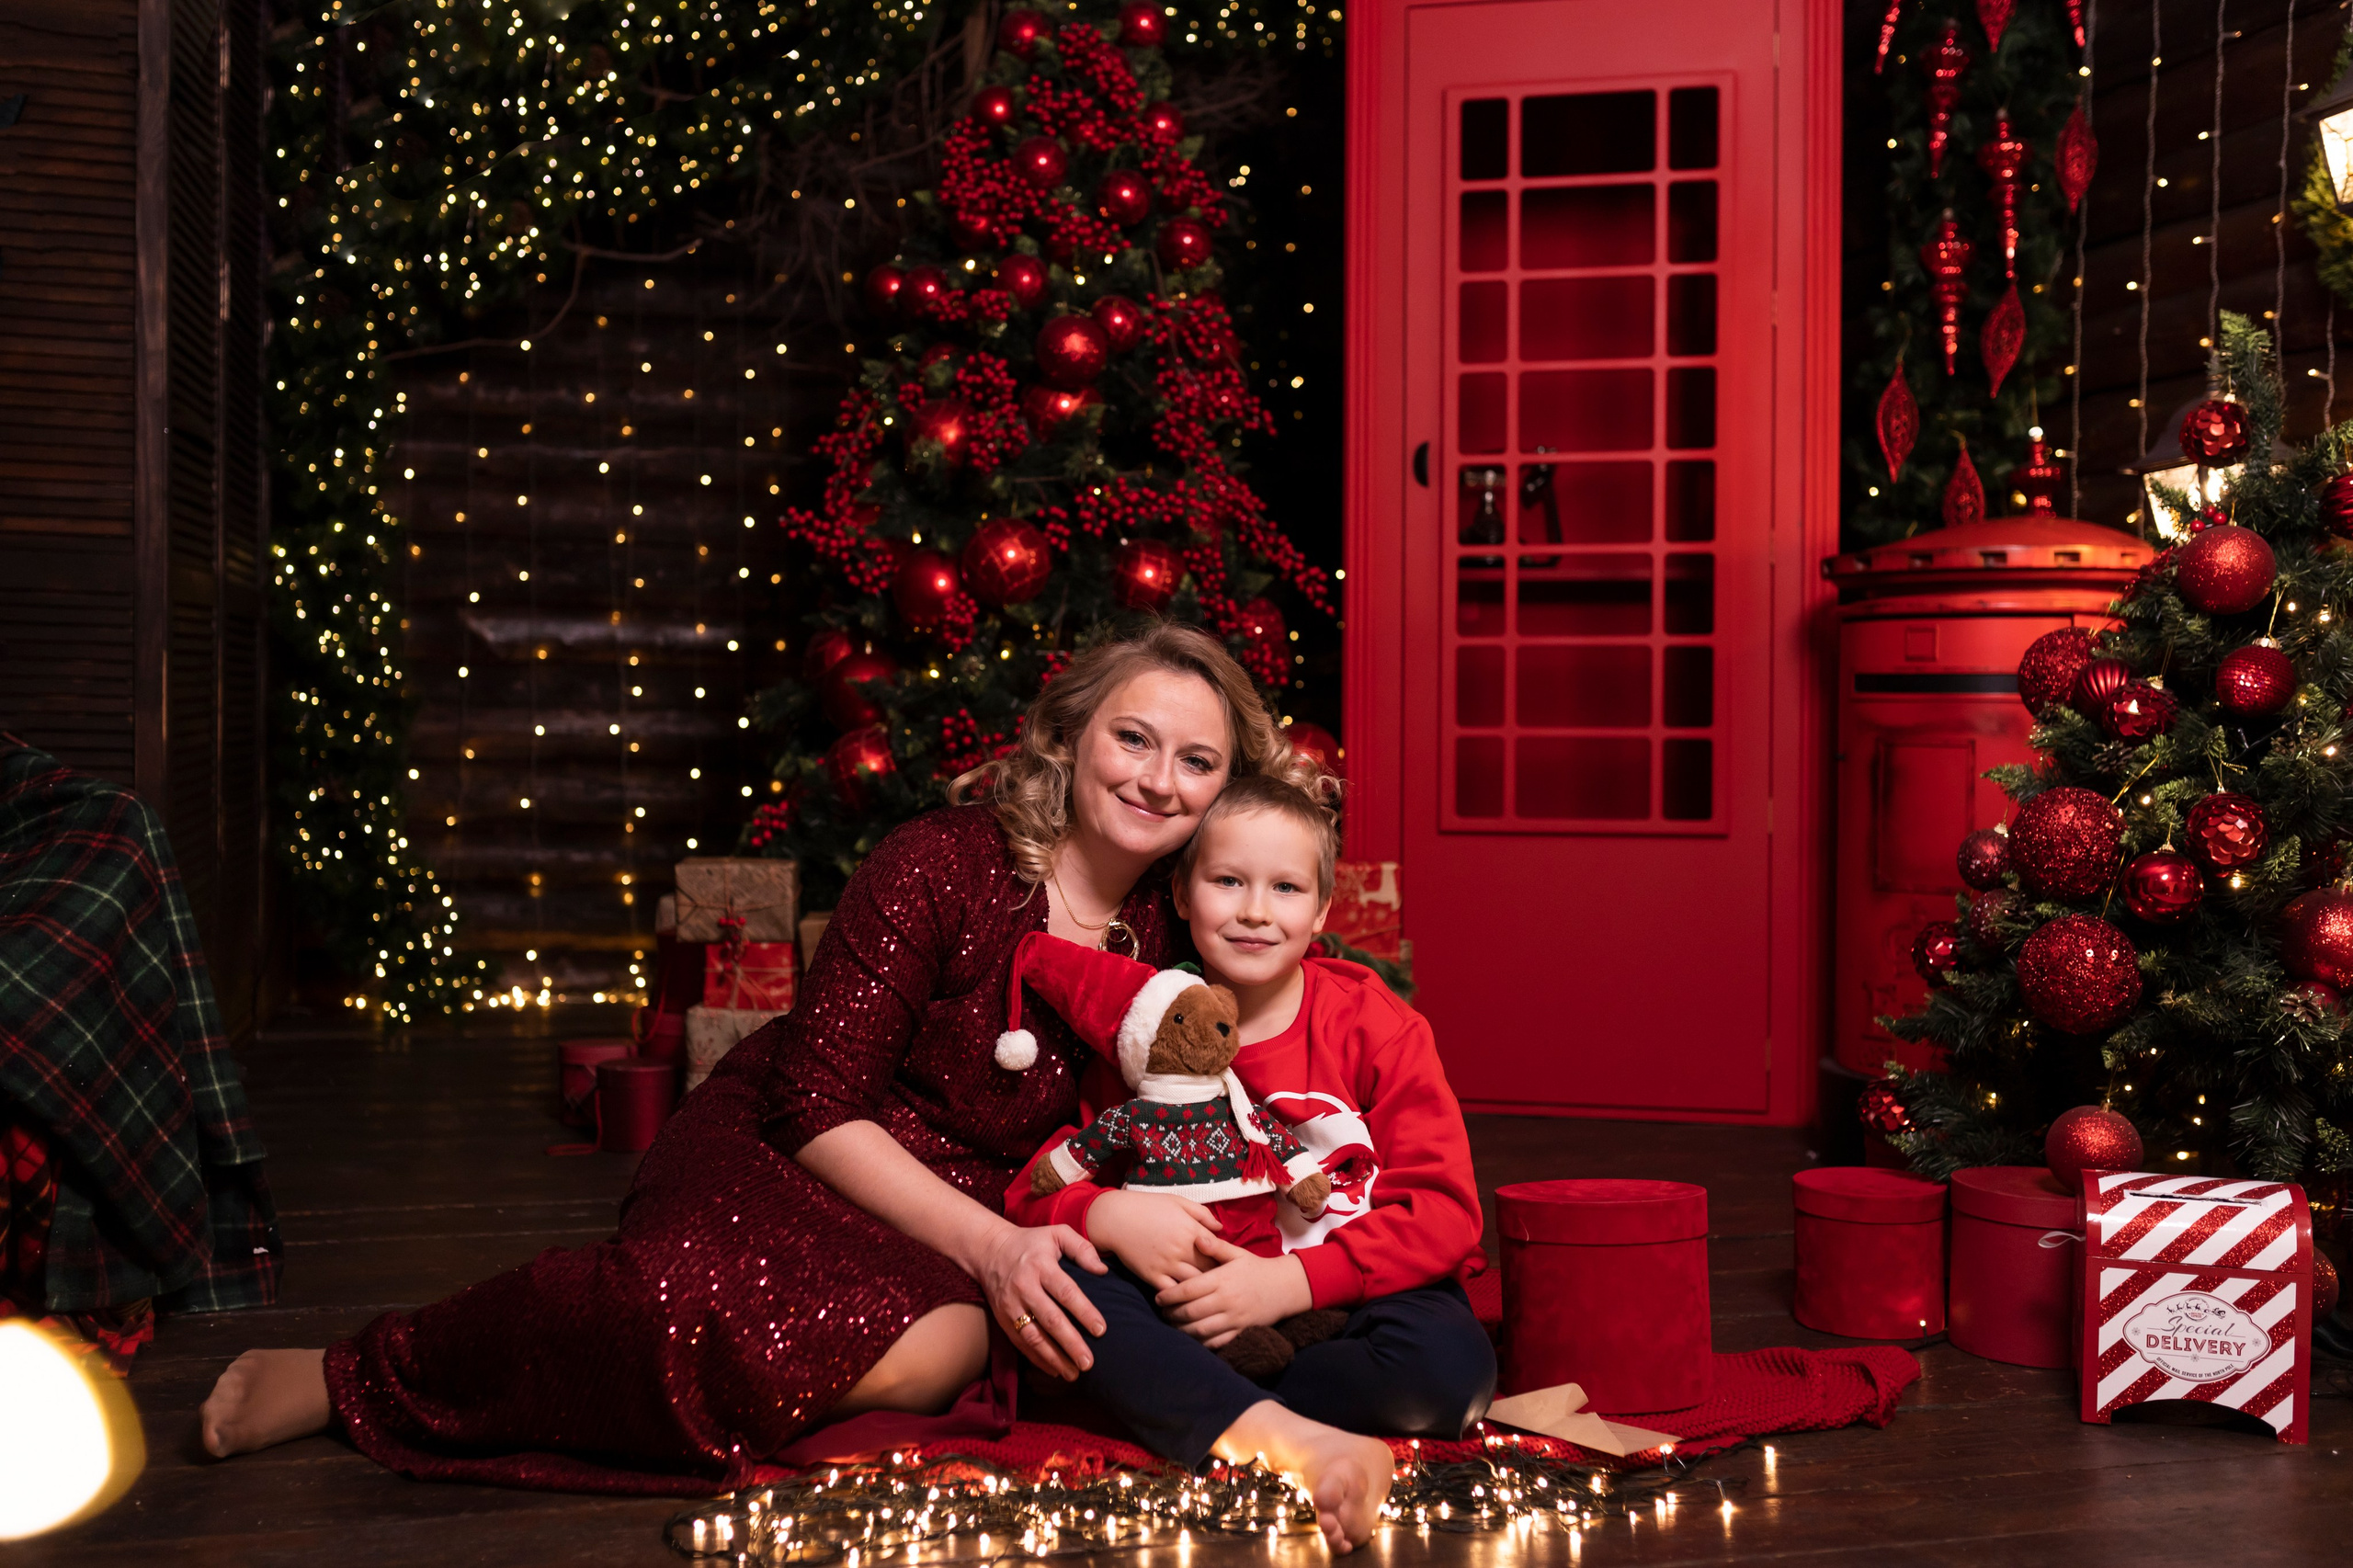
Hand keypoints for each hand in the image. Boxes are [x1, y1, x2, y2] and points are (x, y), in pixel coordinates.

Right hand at [973, 1222, 1107, 1379]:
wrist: (989, 1250)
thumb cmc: (1031, 1243)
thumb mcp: (1057, 1233)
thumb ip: (1082, 1248)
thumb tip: (1102, 1270)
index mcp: (1041, 1265)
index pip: (1066, 1292)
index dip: (1084, 1312)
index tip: (1101, 1330)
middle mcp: (1025, 1287)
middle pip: (1050, 1319)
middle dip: (1070, 1343)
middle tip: (1089, 1362)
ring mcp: (1011, 1305)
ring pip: (1033, 1336)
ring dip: (1054, 1358)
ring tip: (1073, 1374)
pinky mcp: (1003, 1319)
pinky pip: (1021, 1343)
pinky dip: (1037, 1359)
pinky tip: (1054, 1370)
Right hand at [1085, 1190, 1224, 1290]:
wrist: (1116, 1217)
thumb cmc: (1148, 1206)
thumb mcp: (1178, 1201)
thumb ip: (1202, 1214)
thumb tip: (1220, 1228)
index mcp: (1191, 1230)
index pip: (1219, 1252)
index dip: (1225, 1260)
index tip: (1227, 1266)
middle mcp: (1182, 1249)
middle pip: (1210, 1271)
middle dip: (1218, 1278)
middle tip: (1222, 1284)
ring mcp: (1167, 1264)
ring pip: (1194, 1285)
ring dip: (1202, 1291)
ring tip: (1208, 1296)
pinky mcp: (1153, 1276)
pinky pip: (1172, 1293)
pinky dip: (1180, 1298)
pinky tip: (1185, 1300)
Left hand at [1155, 1235, 1311, 1347]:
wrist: (1285, 1287)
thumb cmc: (1257, 1268)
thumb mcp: (1237, 1253)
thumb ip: (1216, 1246)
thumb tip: (1196, 1238)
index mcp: (1222, 1280)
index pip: (1189, 1289)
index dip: (1169, 1295)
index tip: (1158, 1298)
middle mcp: (1226, 1300)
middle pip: (1191, 1312)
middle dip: (1172, 1314)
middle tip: (1161, 1313)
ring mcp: (1234, 1318)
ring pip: (1201, 1329)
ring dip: (1182, 1330)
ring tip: (1172, 1325)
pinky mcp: (1241, 1331)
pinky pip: (1217, 1342)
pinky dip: (1201, 1343)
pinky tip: (1191, 1338)